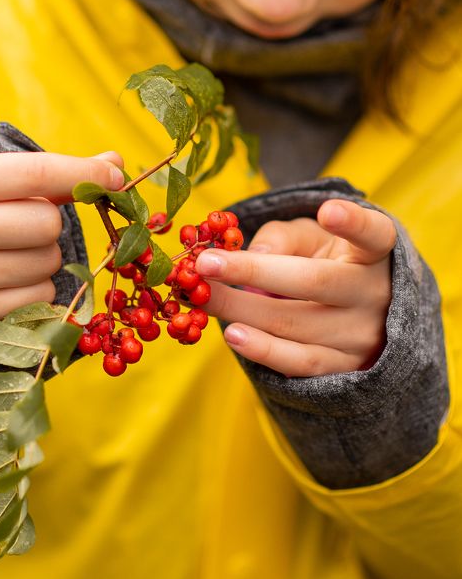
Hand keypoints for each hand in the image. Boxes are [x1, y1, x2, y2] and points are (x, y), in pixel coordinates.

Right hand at [0, 150, 123, 317]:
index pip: (37, 172)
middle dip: (46, 223)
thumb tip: (116, 163)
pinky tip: (3, 280)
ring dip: (41, 256)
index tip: (115, 176)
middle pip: (49, 223)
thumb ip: (50, 171)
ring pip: (50, 262)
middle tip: (15, 225)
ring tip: (4, 253)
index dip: (85, 173)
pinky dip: (35, 287)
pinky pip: (43, 296)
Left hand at [195, 199, 395, 376]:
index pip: (373, 234)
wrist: (360, 318)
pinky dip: (264, 351)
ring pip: (298, 324)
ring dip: (244, 312)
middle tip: (204, 264)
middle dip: (254, 272)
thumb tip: (258, 254)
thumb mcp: (312, 238)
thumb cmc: (327, 263)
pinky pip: (301, 362)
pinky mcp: (344, 368)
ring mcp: (362, 335)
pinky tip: (234, 336)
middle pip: (315, 282)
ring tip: (205, 299)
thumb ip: (285, 237)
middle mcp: (373, 294)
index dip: (353, 223)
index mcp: (372, 253)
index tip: (329, 210)